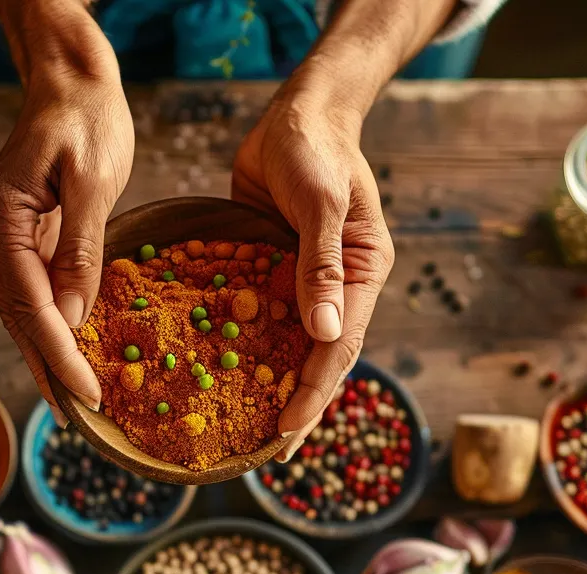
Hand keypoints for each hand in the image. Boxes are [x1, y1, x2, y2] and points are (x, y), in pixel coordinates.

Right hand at [0, 36, 132, 415]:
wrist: (72, 79)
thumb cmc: (87, 119)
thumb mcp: (94, 180)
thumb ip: (81, 248)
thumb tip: (72, 315)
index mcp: (1, 218)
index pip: (28, 304)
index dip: (58, 353)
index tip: (86, 393)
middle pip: (16, 315)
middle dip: (48, 366)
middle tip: (79, 414)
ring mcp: (4, 233)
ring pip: (20, 308)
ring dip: (46, 352)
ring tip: (73, 398)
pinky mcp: (25, 232)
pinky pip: (33, 288)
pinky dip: (52, 323)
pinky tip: (70, 350)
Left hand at [233, 93, 393, 460]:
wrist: (297, 109)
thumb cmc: (315, 147)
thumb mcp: (320, 202)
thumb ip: (322, 263)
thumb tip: (326, 333)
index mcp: (364, 272)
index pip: (340, 346)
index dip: (313, 392)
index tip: (286, 430)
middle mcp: (339, 283)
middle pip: (321, 357)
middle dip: (298, 404)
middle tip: (270, 452)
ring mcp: (306, 276)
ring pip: (291, 342)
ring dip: (273, 382)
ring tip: (248, 427)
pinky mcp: (274, 265)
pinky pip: (261, 313)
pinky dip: (247, 344)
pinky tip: (222, 372)